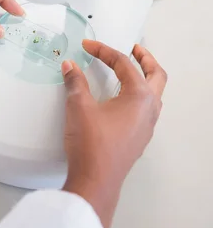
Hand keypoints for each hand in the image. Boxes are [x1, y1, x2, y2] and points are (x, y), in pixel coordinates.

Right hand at [61, 40, 166, 227]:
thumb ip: (75, 82)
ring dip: (145, 79)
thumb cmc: (92, 144)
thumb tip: (71, 67)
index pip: (123, 64)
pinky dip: (138, 96)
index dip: (103, 51)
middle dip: (146, 59)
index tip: (88, 46)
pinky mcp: (139, 138)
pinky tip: (122, 100)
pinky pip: (146, 110)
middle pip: (156, 75)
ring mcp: (147, 126)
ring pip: (154, 94)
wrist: (95, 181)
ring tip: (130, 72)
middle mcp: (149, 109)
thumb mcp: (79, 107)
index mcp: (140, 96)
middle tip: (135, 49)